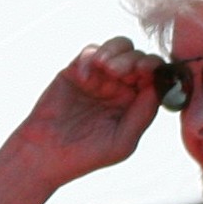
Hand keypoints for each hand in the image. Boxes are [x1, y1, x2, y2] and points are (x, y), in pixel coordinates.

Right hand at [11, 36, 158, 182]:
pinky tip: (84, 78)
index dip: (154, 69)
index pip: (156, 76)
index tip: (145, 73)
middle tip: (121, 72)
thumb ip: (143, 115)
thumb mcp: (122, 142)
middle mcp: (121, 86)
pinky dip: (90, 58)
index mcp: (136, 102)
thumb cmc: (85, 155)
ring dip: (116, 52)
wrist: (43, 156)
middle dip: (135, 60)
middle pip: (139, 56)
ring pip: (119, 47)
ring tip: (107, 68)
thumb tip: (158, 85)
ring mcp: (99, 77)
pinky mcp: (75, 71)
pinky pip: (90, 52)